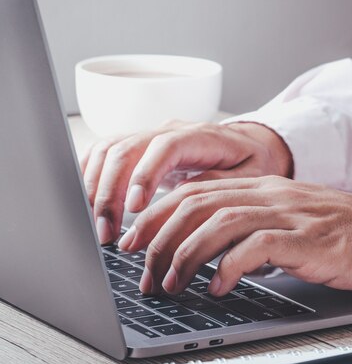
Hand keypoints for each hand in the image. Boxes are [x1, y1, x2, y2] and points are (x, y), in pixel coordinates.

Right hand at [80, 121, 292, 244]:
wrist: (251, 145)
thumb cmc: (253, 162)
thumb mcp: (250, 176)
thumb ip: (220, 184)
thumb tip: (186, 200)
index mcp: (201, 136)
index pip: (165, 147)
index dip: (144, 175)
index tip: (133, 207)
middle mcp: (170, 131)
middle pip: (127, 148)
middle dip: (110, 191)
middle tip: (107, 232)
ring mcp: (151, 137)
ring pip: (110, 150)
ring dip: (95, 187)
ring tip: (98, 227)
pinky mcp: (140, 148)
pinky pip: (105, 153)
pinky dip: (90, 175)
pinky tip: (87, 203)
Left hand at [118, 176, 351, 296]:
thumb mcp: (298, 223)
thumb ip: (259, 229)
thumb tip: (220, 256)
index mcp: (268, 188)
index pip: (197, 191)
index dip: (157, 215)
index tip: (134, 242)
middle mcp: (275, 195)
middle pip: (198, 204)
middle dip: (158, 238)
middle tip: (143, 272)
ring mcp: (293, 215)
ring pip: (219, 222)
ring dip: (185, 255)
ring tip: (171, 285)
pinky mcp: (313, 240)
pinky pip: (258, 247)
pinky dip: (229, 267)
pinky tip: (218, 287)